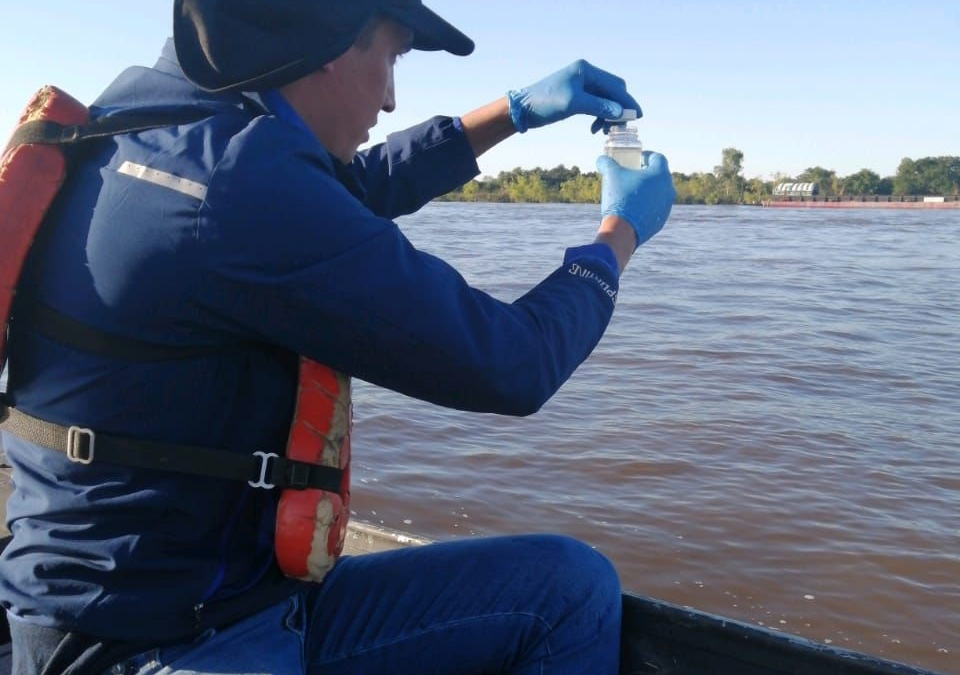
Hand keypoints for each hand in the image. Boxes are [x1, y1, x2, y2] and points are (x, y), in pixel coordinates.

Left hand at [507, 60, 641, 133]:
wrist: (522, 109)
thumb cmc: (544, 103)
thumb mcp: (573, 104)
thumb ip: (598, 106)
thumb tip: (620, 112)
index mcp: (586, 71)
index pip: (614, 86)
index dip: (627, 101)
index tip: (637, 116)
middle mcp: (586, 75)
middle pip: (613, 91)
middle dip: (619, 109)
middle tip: (621, 127)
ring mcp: (581, 85)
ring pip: (605, 100)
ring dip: (609, 115)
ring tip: (605, 130)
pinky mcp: (576, 96)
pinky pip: (596, 105)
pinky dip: (599, 116)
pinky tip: (595, 128)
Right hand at [596, 153, 674, 248]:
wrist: (623, 230)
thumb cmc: (620, 197)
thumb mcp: (610, 175)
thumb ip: (607, 163)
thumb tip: (602, 160)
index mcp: (660, 174)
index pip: (658, 158)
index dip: (646, 156)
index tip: (636, 159)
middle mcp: (668, 190)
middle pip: (659, 176)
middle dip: (646, 174)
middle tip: (633, 174)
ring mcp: (666, 207)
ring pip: (658, 193)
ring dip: (647, 190)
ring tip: (631, 192)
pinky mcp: (660, 221)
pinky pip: (654, 208)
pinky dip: (646, 205)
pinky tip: (632, 208)